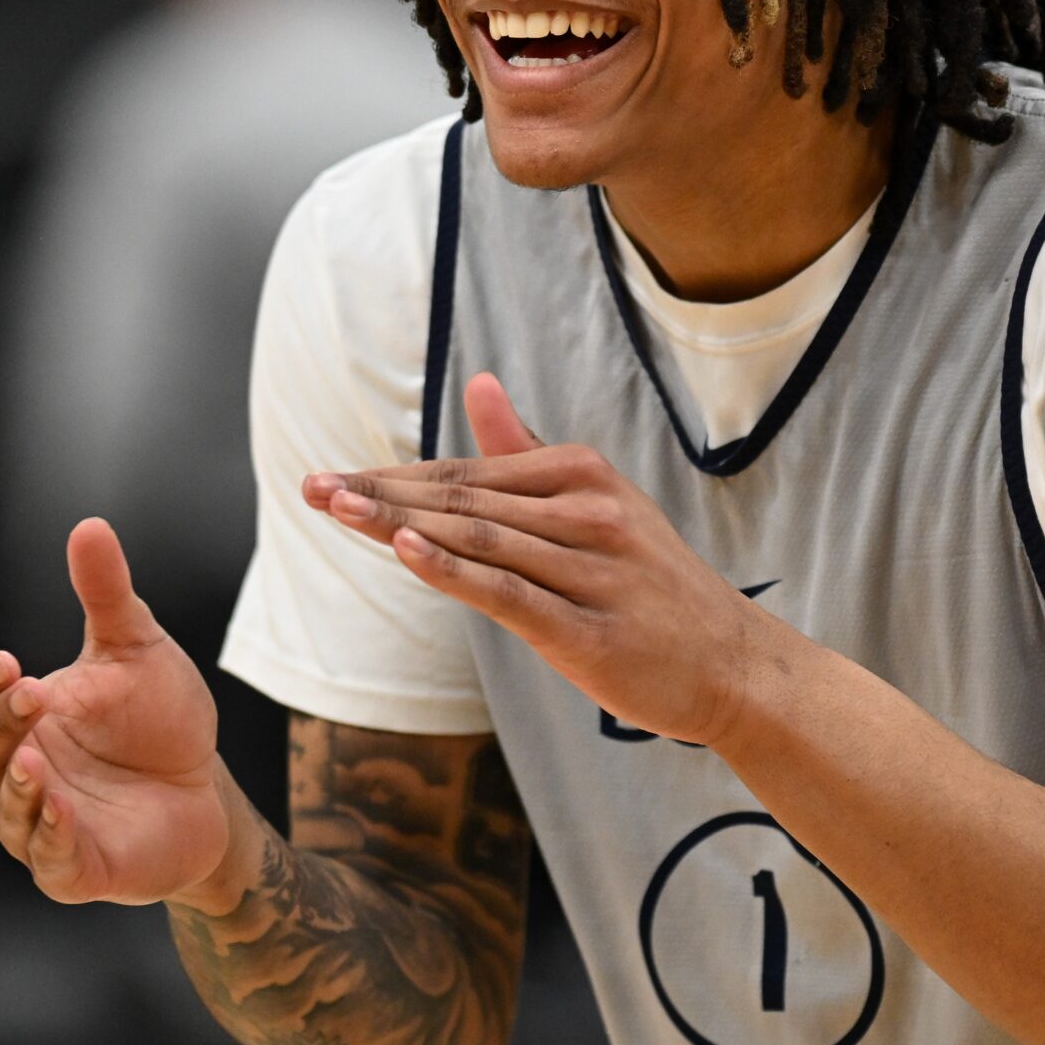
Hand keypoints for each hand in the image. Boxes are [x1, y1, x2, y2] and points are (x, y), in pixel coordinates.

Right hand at [0, 519, 229, 903]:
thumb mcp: (136, 648)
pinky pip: (44, 858)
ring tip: (31, 755)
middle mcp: (14, 774)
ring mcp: (39, 824)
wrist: (208, 787)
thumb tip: (89, 525)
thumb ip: (106, 594)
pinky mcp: (75, 868)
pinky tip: (58, 805)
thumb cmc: (158, 718)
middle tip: (28, 689)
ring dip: (9, 782)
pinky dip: (44, 833)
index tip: (7, 661)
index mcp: (16, 722)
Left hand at [304, 373, 785, 747]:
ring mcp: (590, 571)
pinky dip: (455, 570)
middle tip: (311, 486)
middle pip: (463, 499)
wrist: (732, 662)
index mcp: (582, 475)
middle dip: (380, 493)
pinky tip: (407, 552)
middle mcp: (587, 512)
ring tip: (337, 510)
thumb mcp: (600, 502)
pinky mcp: (590, 631)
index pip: (466, 472)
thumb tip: (478, 383)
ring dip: (401, 523)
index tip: (329, 477)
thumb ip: (529, 450)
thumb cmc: (653, 584)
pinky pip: (511, 592)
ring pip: (479, 538)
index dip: (393, 476)